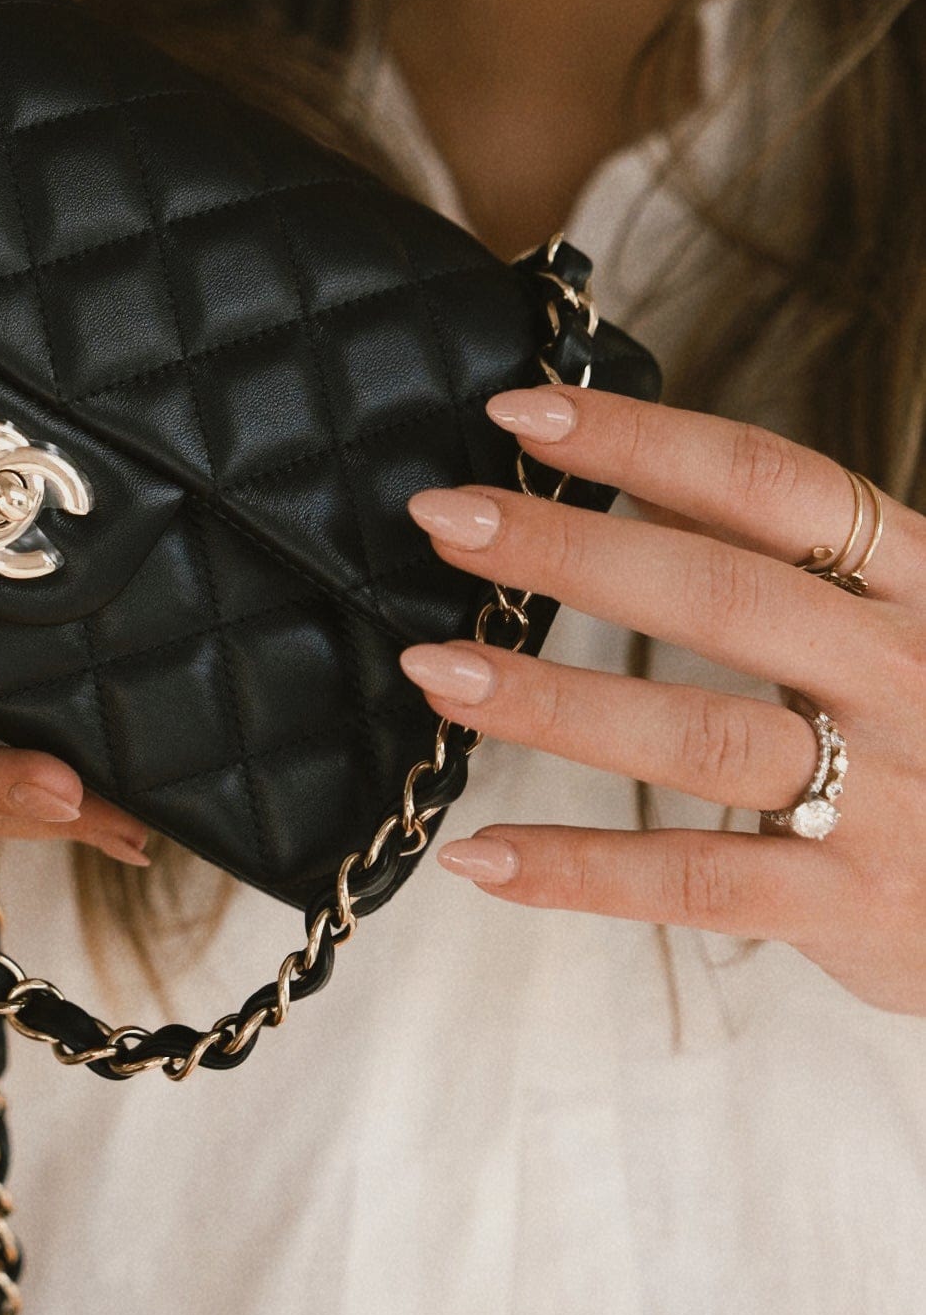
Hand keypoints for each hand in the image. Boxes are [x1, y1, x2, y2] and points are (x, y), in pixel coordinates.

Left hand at [397, 388, 925, 1015]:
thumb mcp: (899, 620)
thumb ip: (781, 558)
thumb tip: (643, 484)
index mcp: (914, 579)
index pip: (767, 482)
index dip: (641, 439)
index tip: (518, 411)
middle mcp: (903, 671)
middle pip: (721, 593)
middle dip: (568, 551)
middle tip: (443, 519)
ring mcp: (885, 792)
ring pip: (698, 734)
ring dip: (552, 701)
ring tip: (436, 670)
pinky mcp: (853, 903)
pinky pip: (696, 880)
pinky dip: (580, 870)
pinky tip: (480, 855)